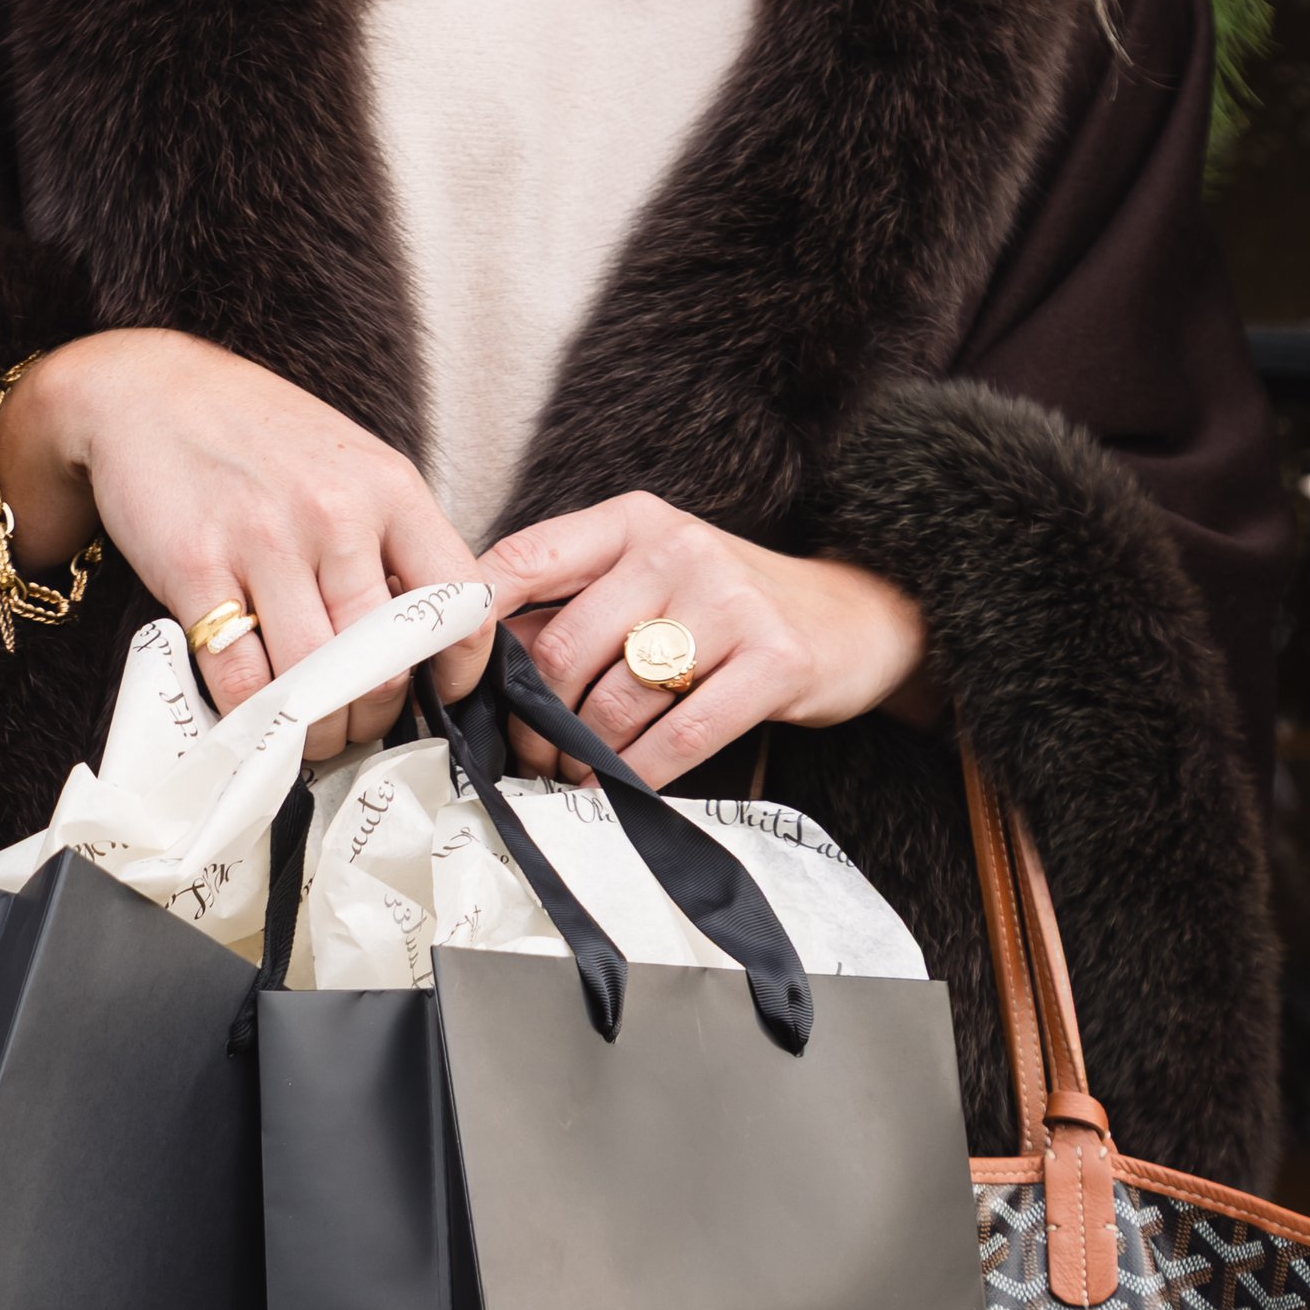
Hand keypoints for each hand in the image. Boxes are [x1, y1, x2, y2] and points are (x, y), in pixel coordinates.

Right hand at [0, 331, 491, 762]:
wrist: (149, 393)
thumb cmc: (255, 439)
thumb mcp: (349, 467)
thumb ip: (389, 542)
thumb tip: (421, 641)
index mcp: (390, 489)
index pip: (462, 606)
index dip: (457, 675)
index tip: (434, 699)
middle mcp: (337, 513)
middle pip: (384, 664)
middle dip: (372, 720)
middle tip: (353, 727)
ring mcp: (266, 540)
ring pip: (315, 682)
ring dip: (314, 729)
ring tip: (306, 731)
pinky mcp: (197, 567)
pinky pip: (240, 676)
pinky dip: (250, 715)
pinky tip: (252, 713)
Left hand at [480, 492, 937, 785]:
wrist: (855, 618)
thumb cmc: (727, 608)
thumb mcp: (652, 576)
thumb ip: (574, 601)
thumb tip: (479, 660)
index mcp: (633, 521)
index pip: (523, 561)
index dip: (475, 625)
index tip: (454, 678)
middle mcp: (679, 549)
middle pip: (563, 648)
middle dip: (532, 719)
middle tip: (528, 756)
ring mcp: (731, 603)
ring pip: (615, 701)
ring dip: (582, 756)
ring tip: (573, 776)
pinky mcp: (774, 661)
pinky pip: (679, 737)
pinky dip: (637, 776)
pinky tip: (622, 788)